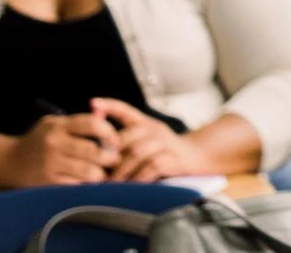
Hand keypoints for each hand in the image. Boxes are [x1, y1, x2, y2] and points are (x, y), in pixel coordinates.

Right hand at [2, 112, 119, 186]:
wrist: (7, 162)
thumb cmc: (38, 141)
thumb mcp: (54, 124)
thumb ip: (79, 122)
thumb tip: (107, 120)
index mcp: (58, 126)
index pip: (93, 124)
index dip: (110, 133)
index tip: (115, 141)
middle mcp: (54, 144)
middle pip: (93, 151)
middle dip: (109, 157)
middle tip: (114, 160)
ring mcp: (50, 165)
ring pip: (88, 172)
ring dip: (100, 175)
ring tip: (102, 173)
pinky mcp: (47, 183)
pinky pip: (76, 186)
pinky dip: (85, 186)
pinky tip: (87, 184)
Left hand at [92, 98, 208, 182]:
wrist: (197, 156)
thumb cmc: (164, 151)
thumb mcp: (146, 139)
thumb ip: (125, 140)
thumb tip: (97, 148)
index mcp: (146, 123)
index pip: (126, 109)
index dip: (110, 105)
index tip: (93, 103)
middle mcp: (155, 129)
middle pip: (127, 137)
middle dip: (110, 156)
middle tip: (97, 171)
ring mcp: (166, 143)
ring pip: (138, 153)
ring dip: (122, 171)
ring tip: (112, 184)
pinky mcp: (174, 159)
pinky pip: (152, 167)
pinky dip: (139, 178)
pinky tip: (132, 186)